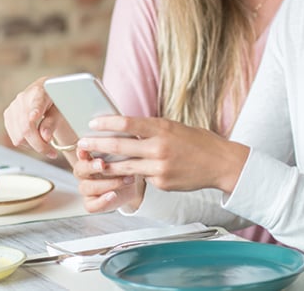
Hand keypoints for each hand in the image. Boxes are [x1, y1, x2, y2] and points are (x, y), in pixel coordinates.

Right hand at [3, 76, 66, 159]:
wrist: (44, 90)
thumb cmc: (54, 100)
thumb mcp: (59, 110)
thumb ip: (52, 122)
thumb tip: (45, 137)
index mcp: (39, 92)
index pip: (36, 103)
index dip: (35, 111)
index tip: (34, 117)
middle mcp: (22, 98)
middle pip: (26, 128)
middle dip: (39, 145)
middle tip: (52, 152)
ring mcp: (13, 107)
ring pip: (18, 137)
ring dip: (32, 146)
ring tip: (45, 144)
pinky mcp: (7, 115)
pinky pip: (14, 137)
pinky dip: (25, 143)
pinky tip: (35, 139)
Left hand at [73, 115, 248, 196]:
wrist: (220, 163)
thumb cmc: (196, 141)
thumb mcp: (174, 128)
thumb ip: (151, 129)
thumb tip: (125, 128)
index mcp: (162, 128)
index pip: (127, 122)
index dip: (107, 122)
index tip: (92, 122)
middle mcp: (159, 147)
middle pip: (120, 146)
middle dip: (97, 144)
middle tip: (82, 142)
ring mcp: (159, 167)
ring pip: (125, 167)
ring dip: (106, 164)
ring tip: (93, 161)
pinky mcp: (161, 183)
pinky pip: (142, 178)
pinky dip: (133, 175)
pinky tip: (126, 173)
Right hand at [74, 148, 143, 212]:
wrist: (132, 185)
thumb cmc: (125, 164)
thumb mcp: (125, 152)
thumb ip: (122, 142)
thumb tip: (131, 130)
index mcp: (89, 158)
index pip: (81, 152)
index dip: (82, 151)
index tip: (86, 149)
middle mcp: (85, 173)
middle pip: (80, 169)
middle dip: (91, 166)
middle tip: (102, 164)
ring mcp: (87, 189)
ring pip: (88, 187)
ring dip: (107, 183)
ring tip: (125, 179)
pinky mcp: (92, 203)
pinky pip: (91, 205)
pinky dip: (102, 201)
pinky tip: (113, 195)